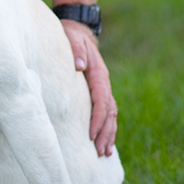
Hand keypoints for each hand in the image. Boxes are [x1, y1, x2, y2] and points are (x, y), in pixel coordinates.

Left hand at [61, 20, 116, 156]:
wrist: (78, 31)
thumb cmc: (72, 35)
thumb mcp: (72, 38)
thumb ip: (75, 50)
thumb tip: (79, 66)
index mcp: (98, 73)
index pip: (101, 100)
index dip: (97, 119)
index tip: (91, 134)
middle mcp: (104, 82)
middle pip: (109, 112)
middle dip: (105, 132)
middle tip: (98, 151)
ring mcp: (103, 87)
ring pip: (111, 114)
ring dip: (108, 133)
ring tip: (104, 153)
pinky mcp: (99, 90)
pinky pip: (107, 111)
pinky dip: (107, 127)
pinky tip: (104, 140)